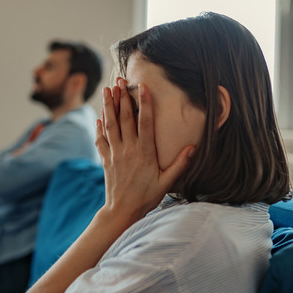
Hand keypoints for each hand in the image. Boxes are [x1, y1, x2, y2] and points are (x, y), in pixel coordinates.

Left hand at [95, 78, 194, 225]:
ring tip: (107, 90)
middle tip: (120, 80)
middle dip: (122, 97)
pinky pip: (101, 140)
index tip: (142, 87)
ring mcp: (115, 154)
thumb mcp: (167, 182)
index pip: (145, 122)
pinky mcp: (106, 160)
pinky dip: (99, 127)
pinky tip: (99, 117)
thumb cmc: (147, 197)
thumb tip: (194, 147)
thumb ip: (180, 164)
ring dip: (108, 106)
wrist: (122, 211)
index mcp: (145, 152)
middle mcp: (128, 149)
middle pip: (125, 118)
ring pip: (110, 125)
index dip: (144, 103)